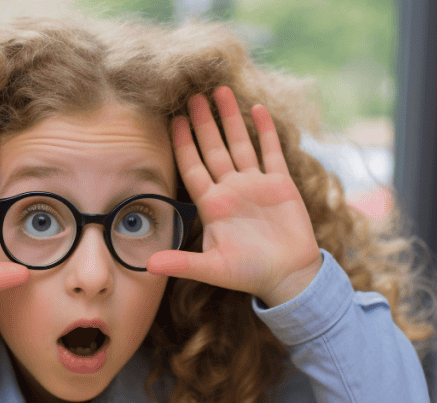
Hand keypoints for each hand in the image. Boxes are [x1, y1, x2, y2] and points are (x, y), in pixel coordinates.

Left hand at [147, 87, 321, 307]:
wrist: (288, 277)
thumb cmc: (249, 274)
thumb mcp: (212, 269)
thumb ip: (181, 263)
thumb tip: (148, 266)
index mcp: (212, 205)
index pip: (192, 167)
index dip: (183, 144)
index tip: (173, 120)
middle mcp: (231, 189)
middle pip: (213, 148)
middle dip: (203, 122)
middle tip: (192, 95)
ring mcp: (255, 184)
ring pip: (239, 143)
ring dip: (230, 118)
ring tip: (220, 91)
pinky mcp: (280, 184)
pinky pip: (270, 151)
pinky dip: (265, 130)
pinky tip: (257, 109)